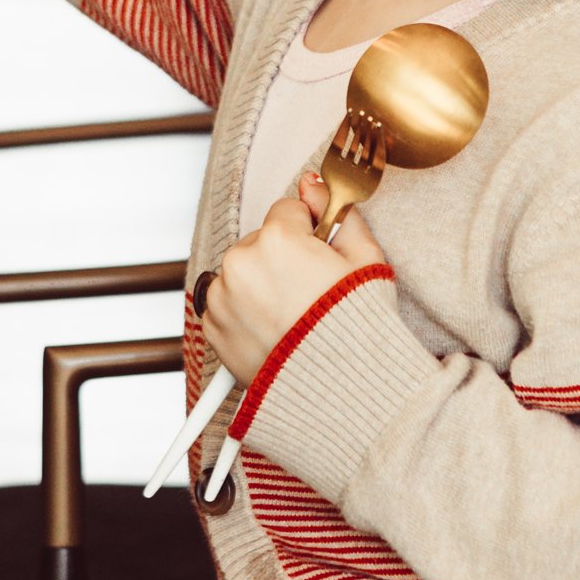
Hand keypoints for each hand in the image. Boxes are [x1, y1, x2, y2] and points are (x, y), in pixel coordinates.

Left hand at [200, 172, 387, 383]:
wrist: (340, 395)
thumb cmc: (357, 331)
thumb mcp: (366, 260)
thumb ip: (339, 213)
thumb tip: (315, 184)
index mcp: (277, 239)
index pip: (288, 211)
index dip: (309, 233)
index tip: (320, 258)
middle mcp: (241, 263)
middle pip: (262, 241)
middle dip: (282, 259)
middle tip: (311, 293)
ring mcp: (222, 297)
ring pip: (242, 272)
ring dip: (261, 284)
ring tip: (293, 315)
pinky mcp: (212, 328)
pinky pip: (226, 303)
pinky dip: (244, 311)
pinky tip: (275, 329)